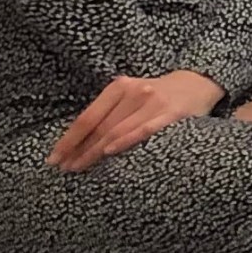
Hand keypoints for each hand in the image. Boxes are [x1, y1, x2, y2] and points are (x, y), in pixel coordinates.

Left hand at [49, 70, 222, 171]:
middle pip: (99, 128)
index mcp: (119, 87)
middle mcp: (134, 92)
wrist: (197, 83)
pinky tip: (110, 152)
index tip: (54, 159)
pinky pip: (144, 130)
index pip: (87, 118)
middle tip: (64, 169)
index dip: (69, 139)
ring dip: (94, 152)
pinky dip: (125, 141)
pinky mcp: (171, 113)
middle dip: (79, 150)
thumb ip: (108, 113)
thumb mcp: (130, 95)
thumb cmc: (156, 95)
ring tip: (79, 168)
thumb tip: (76, 142)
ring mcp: (153, 102)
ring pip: (116, 131)